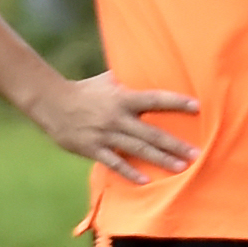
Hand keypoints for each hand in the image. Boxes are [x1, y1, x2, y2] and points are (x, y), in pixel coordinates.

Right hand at [32, 74, 198, 181]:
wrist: (50, 102)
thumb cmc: (85, 90)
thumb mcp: (108, 80)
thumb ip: (130, 79)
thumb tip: (153, 65)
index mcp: (123, 98)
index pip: (155, 99)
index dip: (176, 102)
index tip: (198, 107)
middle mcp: (116, 117)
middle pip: (151, 132)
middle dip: (175, 144)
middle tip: (197, 154)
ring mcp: (104, 134)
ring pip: (137, 149)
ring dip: (160, 159)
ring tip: (181, 167)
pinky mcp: (92, 148)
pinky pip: (114, 162)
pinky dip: (129, 172)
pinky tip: (146, 181)